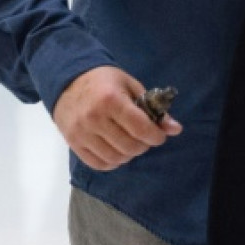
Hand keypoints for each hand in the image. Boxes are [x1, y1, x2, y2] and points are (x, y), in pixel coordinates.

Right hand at [53, 66, 181, 171]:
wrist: (69, 80)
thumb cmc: (105, 81)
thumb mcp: (132, 86)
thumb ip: (153, 108)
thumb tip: (176, 129)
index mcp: (111, 100)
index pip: (140, 128)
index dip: (156, 136)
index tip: (159, 136)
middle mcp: (94, 118)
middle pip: (129, 146)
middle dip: (144, 145)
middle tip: (145, 138)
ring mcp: (81, 133)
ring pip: (115, 157)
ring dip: (129, 155)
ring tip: (132, 144)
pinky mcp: (73, 143)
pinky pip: (98, 164)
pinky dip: (113, 162)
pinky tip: (118, 151)